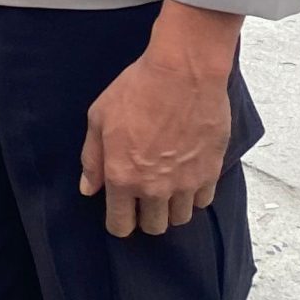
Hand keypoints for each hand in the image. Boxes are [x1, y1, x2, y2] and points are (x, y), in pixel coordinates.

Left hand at [79, 2, 240, 237]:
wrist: (184, 72)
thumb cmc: (138, 88)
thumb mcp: (99, 117)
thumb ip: (92, 158)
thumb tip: (89, 189)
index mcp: (122, 177)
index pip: (120, 225)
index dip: (119, 221)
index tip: (121, 211)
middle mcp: (155, 188)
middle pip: (153, 227)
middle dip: (146, 215)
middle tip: (145, 194)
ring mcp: (186, 183)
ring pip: (180, 218)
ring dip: (172, 206)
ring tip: (167, 184)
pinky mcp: (210, 173)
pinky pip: (203, 201)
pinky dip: (194, 193)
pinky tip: (187, 173)